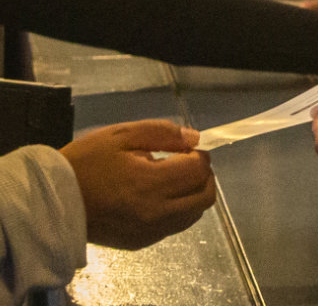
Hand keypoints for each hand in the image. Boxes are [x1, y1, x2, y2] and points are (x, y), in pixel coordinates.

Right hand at [60, 119, 215, 249]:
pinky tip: (162, 194)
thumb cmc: (87, 162)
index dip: (199, 154)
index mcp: (150, 184)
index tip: (186, 147)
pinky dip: (182, 208)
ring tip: (174, 176)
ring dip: (195, 192)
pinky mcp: (143, 242)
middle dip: (204, 174)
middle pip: (205, 196)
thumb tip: (195, 138)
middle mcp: (157, 213)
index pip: (198, 170)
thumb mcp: (122, 135)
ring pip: (195, 213)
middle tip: (186, 161)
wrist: (54, 201)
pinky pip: (177, 225)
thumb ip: (162, 133)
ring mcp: (151, 232)